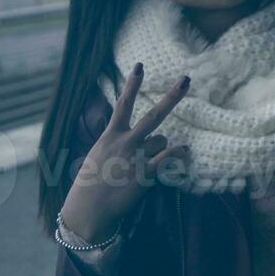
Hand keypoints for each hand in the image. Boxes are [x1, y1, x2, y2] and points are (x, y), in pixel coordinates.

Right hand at [59, 64, 190, 241]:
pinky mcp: (145, 175)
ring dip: (159, 147)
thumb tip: (156, 139)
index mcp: (110, 136)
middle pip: (154, 115)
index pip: (123, 104)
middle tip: (186, 79)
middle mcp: (125, 143)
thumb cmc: (93, 181)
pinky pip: (169, 159)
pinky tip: (186, 150)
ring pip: (162, 140)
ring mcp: (137, 158)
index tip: (140, 66)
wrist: (88, 209)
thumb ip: (122, 141)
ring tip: (141, 161)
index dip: (132, 85)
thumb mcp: (100, 153)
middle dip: (172, 97)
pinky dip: (179, 154)